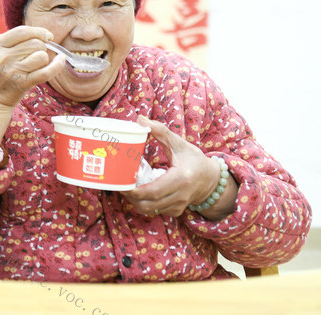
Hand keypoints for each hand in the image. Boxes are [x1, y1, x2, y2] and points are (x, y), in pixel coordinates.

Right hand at [0, 26, 65, 154]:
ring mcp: (11, 71)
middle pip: (35, 43)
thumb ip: (13, 41)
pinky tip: (60, 61)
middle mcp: (1, 57)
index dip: (39, 31)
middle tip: (36, 55)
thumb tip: (44, 34)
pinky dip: (58, 65)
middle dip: (41, 47)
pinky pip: (47, 71)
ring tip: (37, 65)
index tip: (46, 36)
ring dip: (44, 59)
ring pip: (42, 56)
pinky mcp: (22, 84)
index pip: (22, 31)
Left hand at [121, 116, 235, 219]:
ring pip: (150, 210)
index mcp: (181, 179)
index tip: (122, 184)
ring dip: (135, 201)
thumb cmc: (193, 160)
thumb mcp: (179, 143)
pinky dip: (144, 203)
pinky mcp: (175, 211)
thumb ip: (160, 131)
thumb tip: (140, 119)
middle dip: (130, 197)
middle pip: (149, 204)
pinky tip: (138, 191)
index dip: (136, 192)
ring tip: (126, 187)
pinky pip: (155, 211)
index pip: (155, 191)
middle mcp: (180, 195)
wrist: (211, 180)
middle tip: (119, 184)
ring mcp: (178, 206)